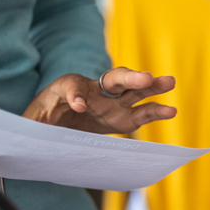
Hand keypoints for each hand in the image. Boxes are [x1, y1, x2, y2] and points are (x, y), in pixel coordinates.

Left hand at [23, 67, 176, 133]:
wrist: (53, 132)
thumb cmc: (45, 118)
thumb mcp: (38, 116)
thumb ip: (54, 109)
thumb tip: (81, 106)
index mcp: (72, 87)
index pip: (73, 85)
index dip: (75, 93)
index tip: (76, 105)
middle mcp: (97, 91)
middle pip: (116, 79)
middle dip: (131, 78)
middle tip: (145, 78)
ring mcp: (112, 105)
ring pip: (135, 92)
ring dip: (153, 87)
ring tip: (169, 82)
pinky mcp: (123, 120)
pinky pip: (141, 115)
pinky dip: (156, 112)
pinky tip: (171, 111)